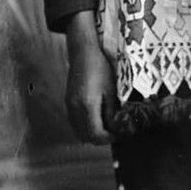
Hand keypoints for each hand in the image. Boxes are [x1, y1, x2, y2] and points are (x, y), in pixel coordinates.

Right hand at [65, 12, 116, 144]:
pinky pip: (76, 123)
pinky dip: (87, 126)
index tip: (122, 133)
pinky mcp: (68, 102)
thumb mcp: (112, 89)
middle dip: (103, 138)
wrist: (83, 52)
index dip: (111, 138)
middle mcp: (74, 109)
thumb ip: (113, 111)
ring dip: (94, 133)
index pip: (97, 135)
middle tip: (117, 131)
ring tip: (109, 124)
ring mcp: (69, 106)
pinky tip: (98, 117)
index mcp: (86, 106)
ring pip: (80, 131)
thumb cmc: (101, 67)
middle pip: (87, 137)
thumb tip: (117, 127)